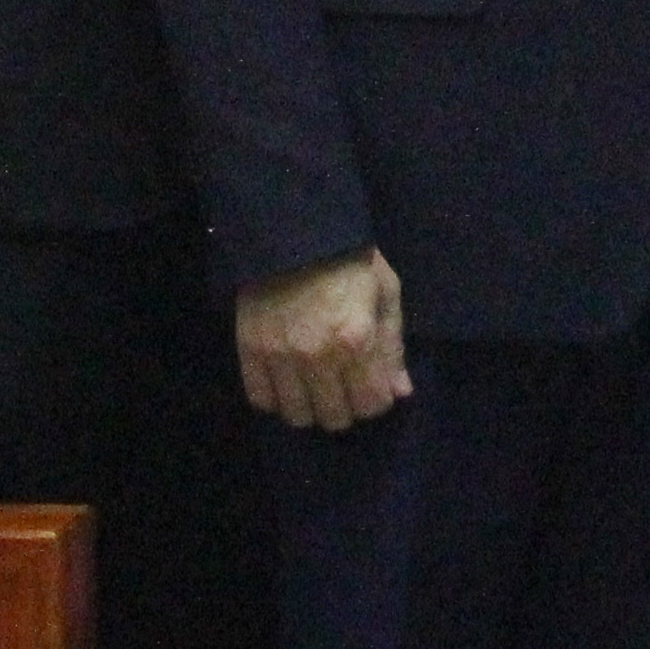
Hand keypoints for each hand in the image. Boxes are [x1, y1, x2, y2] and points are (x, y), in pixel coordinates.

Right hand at [235, 247, 407, 430]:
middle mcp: (318, 357)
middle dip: (346, 407)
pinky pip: (261, 399)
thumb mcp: (385, 293)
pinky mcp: (250, 351)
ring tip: (314, 386)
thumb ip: (393, 346)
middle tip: (343, 385)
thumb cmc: (349, 260)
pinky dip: (276, 398)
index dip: (376, 399)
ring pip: (298, 416)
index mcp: (357, 340)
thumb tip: (400, 392)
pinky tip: (286, 381)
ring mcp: (280, 357)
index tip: (372, 385)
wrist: (292, 230)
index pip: (372, 405)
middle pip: (335, 418)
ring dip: (310, 407)